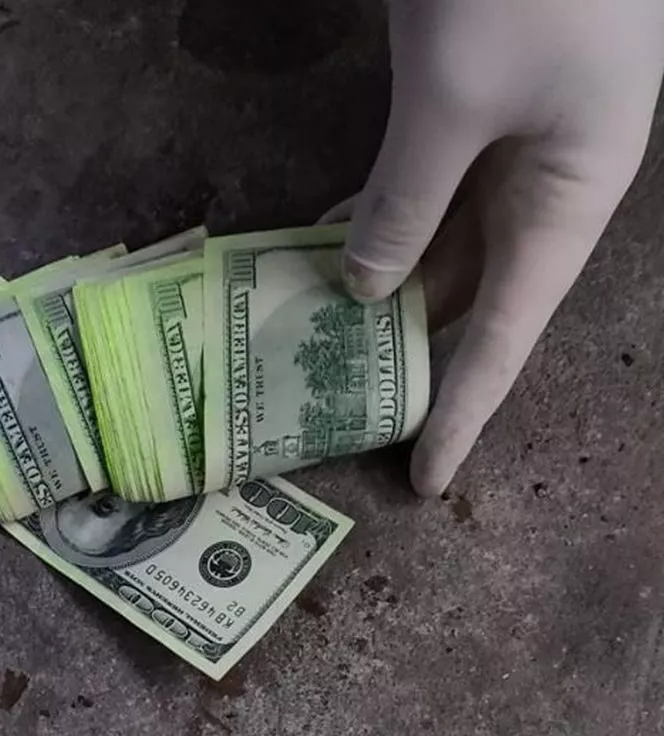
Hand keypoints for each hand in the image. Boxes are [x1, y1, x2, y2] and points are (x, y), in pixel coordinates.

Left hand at [326, 0, 663, 496]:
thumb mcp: (453, 105)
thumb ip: (406, 202)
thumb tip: (365, 284)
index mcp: (569, 203)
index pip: (508, 337)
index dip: (462, 410)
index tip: (426, 479)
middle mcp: (548, 187)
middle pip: (475, 296)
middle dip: (410, 348)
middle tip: (343, 405)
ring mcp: (514, 145)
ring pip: (444, 241)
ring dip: (384, 282)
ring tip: (319, 334)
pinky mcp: (477, 106)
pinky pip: (427, 186)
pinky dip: (380, 217)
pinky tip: (330, 242)